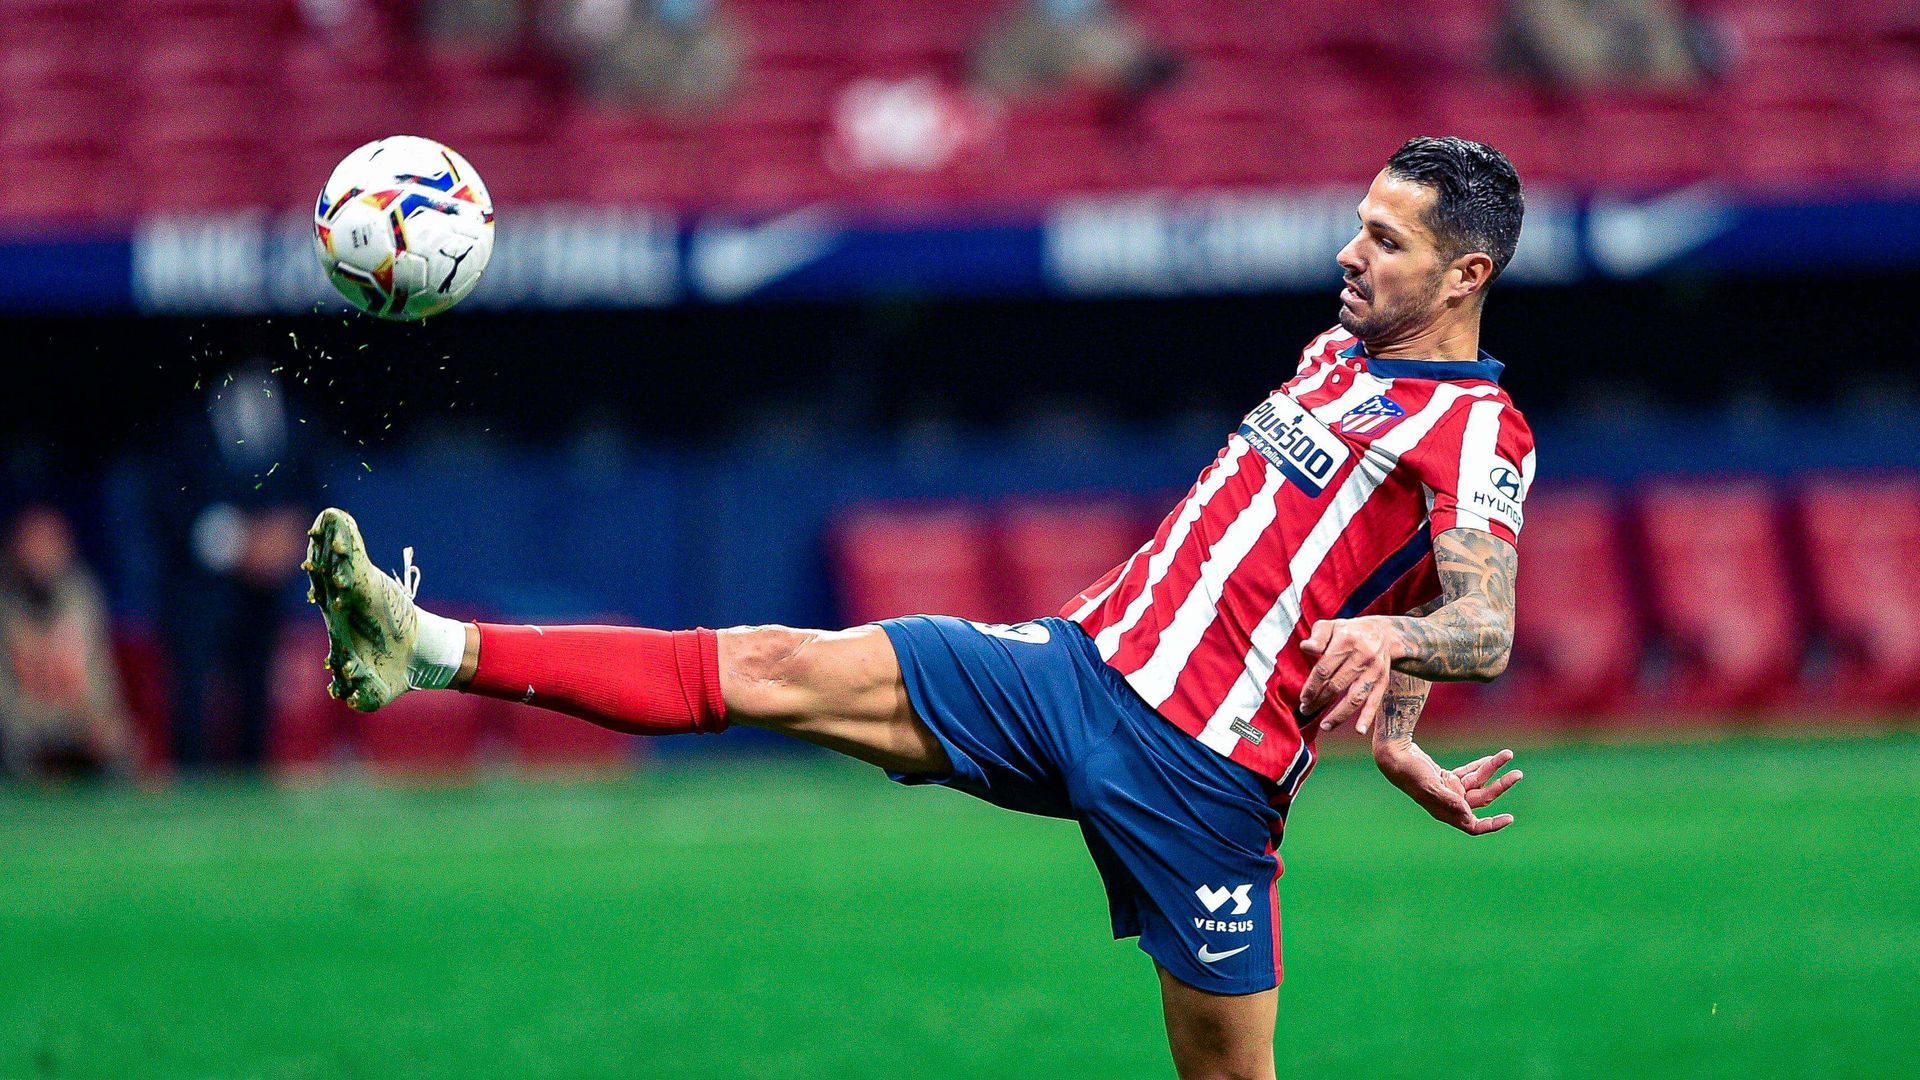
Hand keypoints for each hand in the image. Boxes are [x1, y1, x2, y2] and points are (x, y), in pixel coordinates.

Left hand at [1299, 617, 1399, 734]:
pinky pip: (1375, 701)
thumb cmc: (1350, 631)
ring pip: (1355, 697)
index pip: (1324, 670)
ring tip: (1325, 726)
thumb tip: (1305, 647)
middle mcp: (1362, 657)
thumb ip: (1317, 636)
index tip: (1303, 699)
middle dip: (1319, 701)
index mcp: (1346, 642)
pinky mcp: (1382, 681)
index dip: (1312, 686)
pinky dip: (1368, 717)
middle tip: (1306, 710)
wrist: (1385, 633)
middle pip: (1337, 685)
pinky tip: (1359, 730)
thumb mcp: (1332, 625)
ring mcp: (1374, 671)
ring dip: (1339, 714)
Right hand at [1374, 742, 1522, 835]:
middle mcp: (1449, 803)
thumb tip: (1468, 813)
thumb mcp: (1429, 785)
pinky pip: (1469, 773)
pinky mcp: (1446, 777)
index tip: (1509, 819)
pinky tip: (1492, 758)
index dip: (1491, 825)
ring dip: (1493, 770)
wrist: (1393, 755)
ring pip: (1478, 782)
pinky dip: (1480, 766)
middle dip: (1501, 786)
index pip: (1473, 825)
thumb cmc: (1409, 771)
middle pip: (1482, 799)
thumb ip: (1448, 799)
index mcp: (1445, 811)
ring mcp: (1449, 789)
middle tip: (1517, 774)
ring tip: (1508, 754)